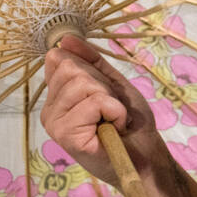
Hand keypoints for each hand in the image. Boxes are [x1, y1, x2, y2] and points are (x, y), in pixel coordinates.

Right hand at [40, 34, 169, 188]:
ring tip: (113, 120)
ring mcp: (54, 123)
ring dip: (111, 100)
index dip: (92, 71)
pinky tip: (114, 128)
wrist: (146, 157)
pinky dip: (115, 111)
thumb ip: (90, 61)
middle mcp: (49, 110)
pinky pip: (94, 102)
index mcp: (56, 97)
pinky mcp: (65, 135)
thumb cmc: (130, 124)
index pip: (60, 58)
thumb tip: (65, 39)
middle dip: (102, 85)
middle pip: (70, 68)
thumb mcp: (112, 84)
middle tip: (111, 109)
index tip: (105, 94)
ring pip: (82, 84)